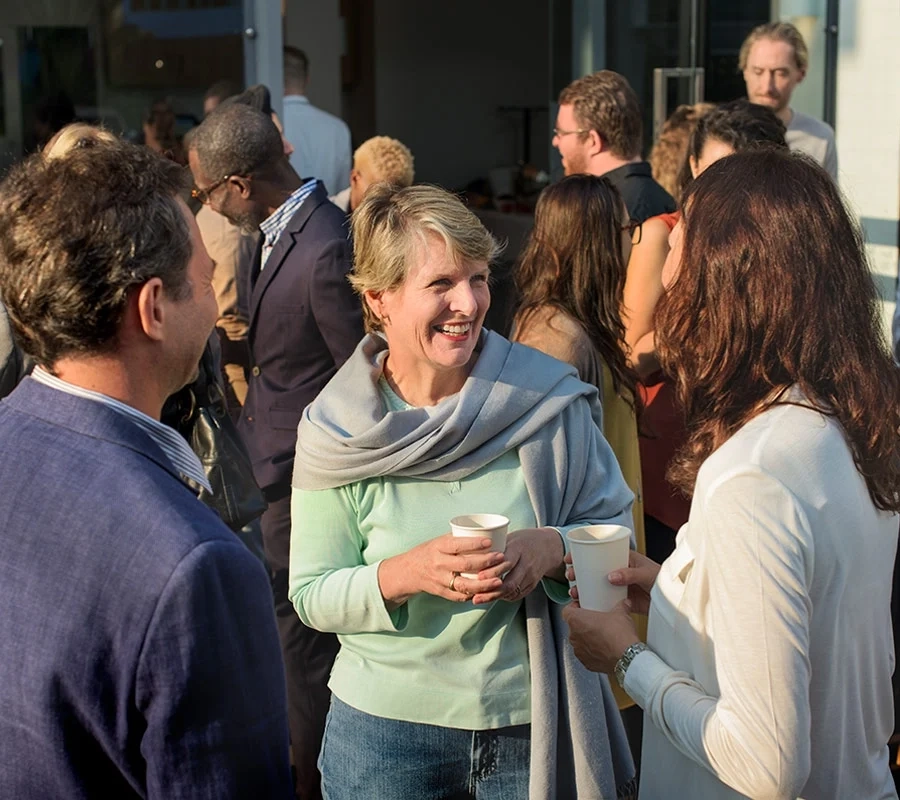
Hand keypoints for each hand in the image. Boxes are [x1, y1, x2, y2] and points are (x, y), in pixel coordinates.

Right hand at [377, 534, 505, 606]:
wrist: (408, 571)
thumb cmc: (429, 552)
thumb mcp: (439, 541)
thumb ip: (458, 539)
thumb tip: (483, 532)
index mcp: (438, 547)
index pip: (458, 545)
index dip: (474, 544)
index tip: (490, 541)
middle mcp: (438, 564)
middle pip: (465, 565)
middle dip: (485, 562)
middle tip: (501, 558)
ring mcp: (440, 580)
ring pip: (464, 585)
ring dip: (483, 584)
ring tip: (499, 580)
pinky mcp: (441, 592)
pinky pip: (460, 596)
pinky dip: (474, 595)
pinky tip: (487, 591)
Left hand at [470, 527, 563, 604]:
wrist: (548, 547)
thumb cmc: (522, 540)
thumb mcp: (509, 538)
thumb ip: (493, 548)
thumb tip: (468, 554)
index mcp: (519, 548)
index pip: (506, 562)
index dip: (492, 571)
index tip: (478, 577)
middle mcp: (527, 564)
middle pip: (510, 582)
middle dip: (491, 591)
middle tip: (475, 596)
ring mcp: (531, 576)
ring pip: (512, 592)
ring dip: (495, 597)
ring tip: (478, 599)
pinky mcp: (533, 585)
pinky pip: (517, 595)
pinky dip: (503, 597)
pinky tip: (491, 597)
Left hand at [562, 599, 638, 674]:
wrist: (627, 658)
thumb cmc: (619, 635)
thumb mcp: (621, 614)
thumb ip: (621, 606)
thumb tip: (624, 603)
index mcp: (576, 620)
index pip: (566, 611)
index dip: (574, 608)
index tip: (583, 607)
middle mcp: (574, 637)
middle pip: (573, 626)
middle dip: (583, 623)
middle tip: (596, 621)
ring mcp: (579, 652)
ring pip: (579, 641)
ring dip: (587, 638)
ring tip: (601, 635)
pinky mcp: (586, 664)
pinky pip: (586, 654)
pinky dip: (592, 652)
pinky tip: (604, 648)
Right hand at [565, 549, 659, 615]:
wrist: (673, 602)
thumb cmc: (663, 580)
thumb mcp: (646, 573)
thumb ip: (629, 574)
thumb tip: (609, 577)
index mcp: (624, 558)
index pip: (599, 552)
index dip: (583, 553)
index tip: (570, 558)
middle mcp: (618, 571)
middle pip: (593, 569)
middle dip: (579, 571)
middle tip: (570, 575)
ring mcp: (618, 586)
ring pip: (595, 584)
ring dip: (582, 587)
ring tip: (574, 591)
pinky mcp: (620, 600)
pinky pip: (603, 599)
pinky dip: (592, 601)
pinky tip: (583, 603)